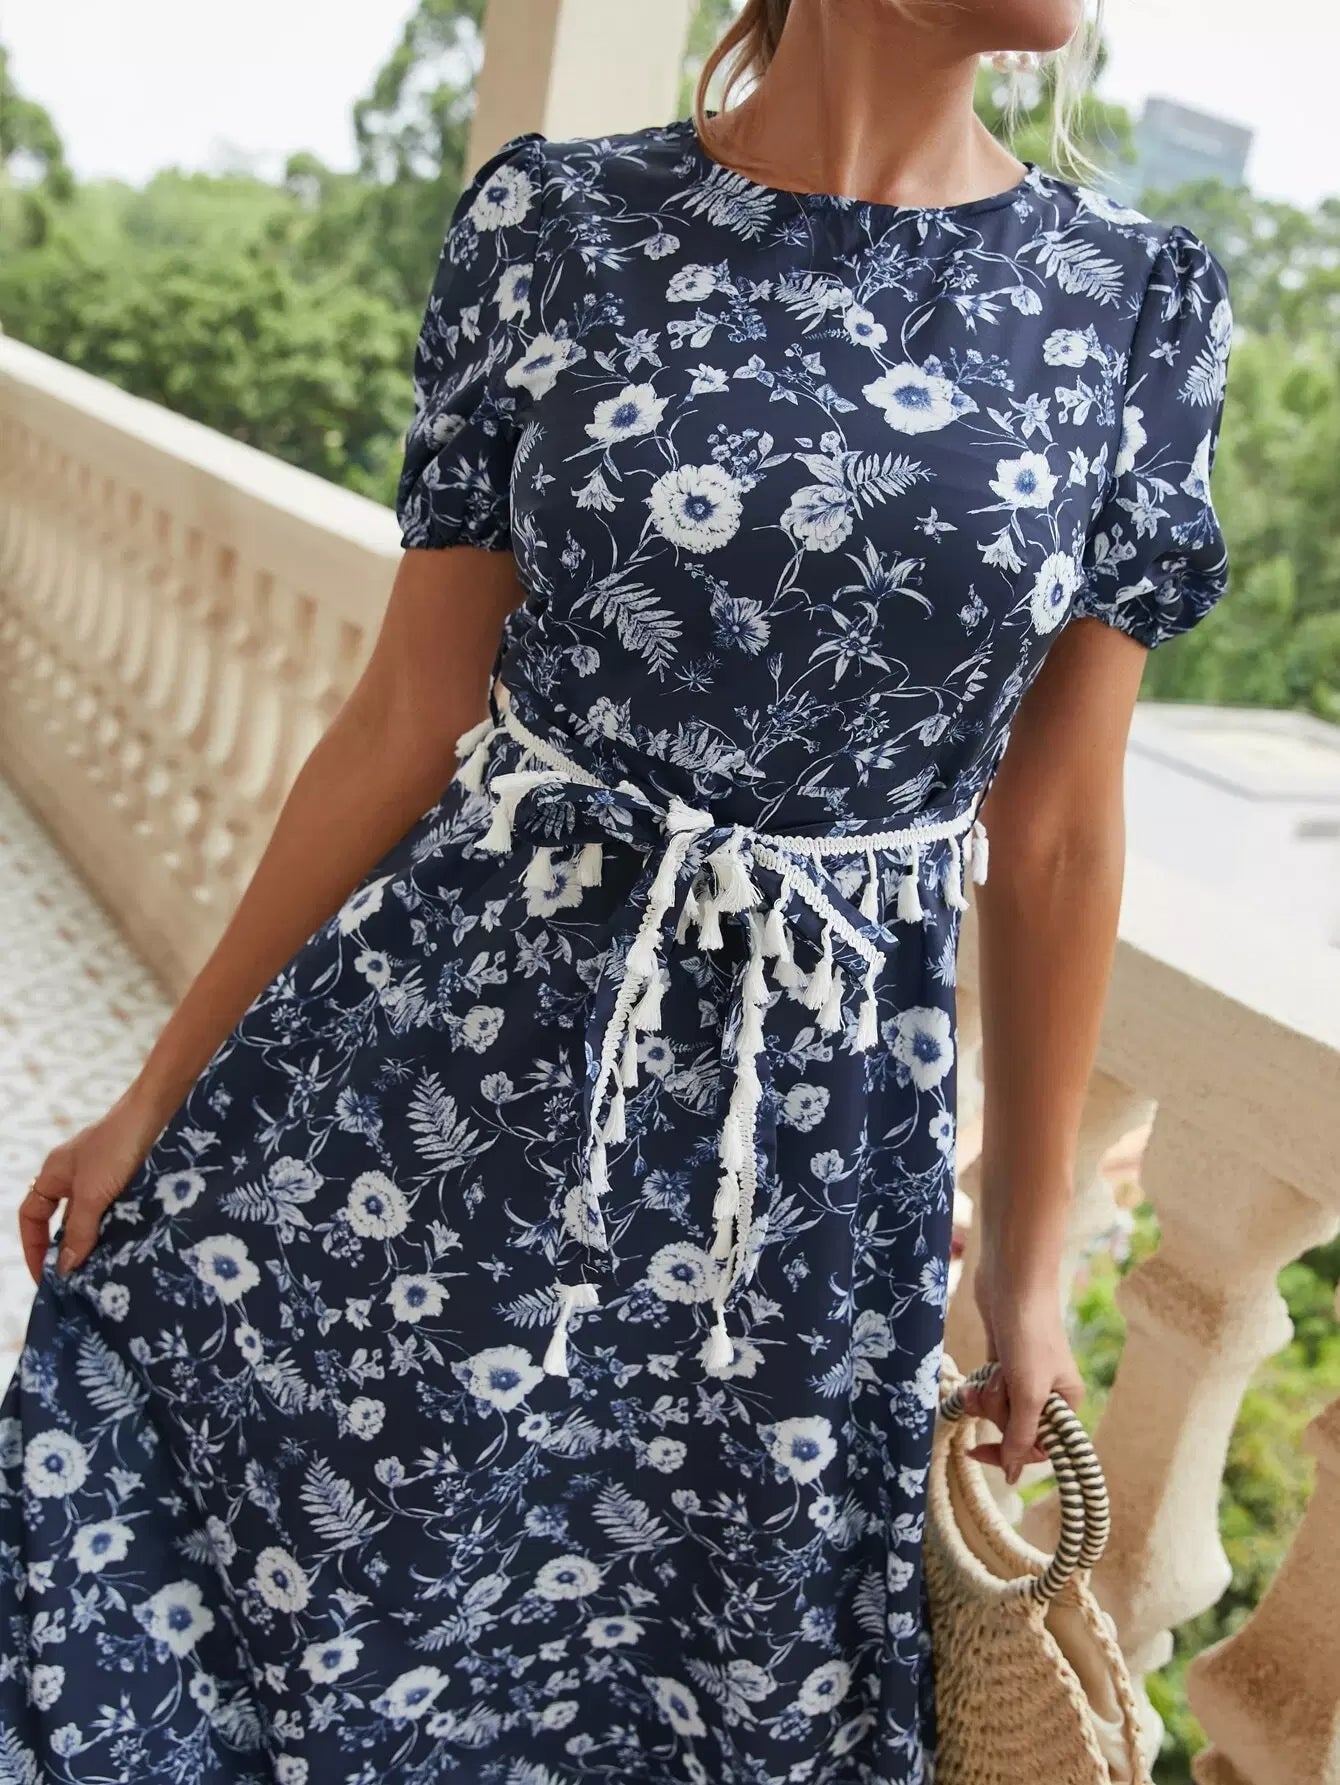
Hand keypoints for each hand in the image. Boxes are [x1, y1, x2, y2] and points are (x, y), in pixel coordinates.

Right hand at [18, 1090, 166, 1283]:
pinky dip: (124, 1231)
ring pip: (98, 1220)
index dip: (34, 1247)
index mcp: (56, 1174)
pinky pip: (122, 1213)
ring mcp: (108, 1177)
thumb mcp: (92, 1192)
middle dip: (72, 1251)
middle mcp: (79, 1176)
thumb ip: (79, 1230)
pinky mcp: (135, 1180)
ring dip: (101, 1244)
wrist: (164, 1110)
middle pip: (66, 1222)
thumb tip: (64, 1268)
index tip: (46, 1278)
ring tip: (109, 1275)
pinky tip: (133, 1250)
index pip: (33, 1217)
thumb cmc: (119, 1144)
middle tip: (82, 1285)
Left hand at [958, 1261, 1084, 1484]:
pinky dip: (979, 1385)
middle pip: (1013, 1426)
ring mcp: (1022, 1375)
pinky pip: (986, 1388)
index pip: (1040, 1448)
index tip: (980, 1450)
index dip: (1010, 1452)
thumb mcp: (1029, 1392)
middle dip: (995, 1412)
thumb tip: (1012, 1475)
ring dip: (985, 1396)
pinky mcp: (1001, 1359)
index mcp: (1066, 1403)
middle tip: (993, 1388)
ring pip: (996, 1407)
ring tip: (986, 1374)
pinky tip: (975, 1376)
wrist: (1012, 1281)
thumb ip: (1020, 1436)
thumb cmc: (1029, 1335)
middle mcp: (1046, 1392)